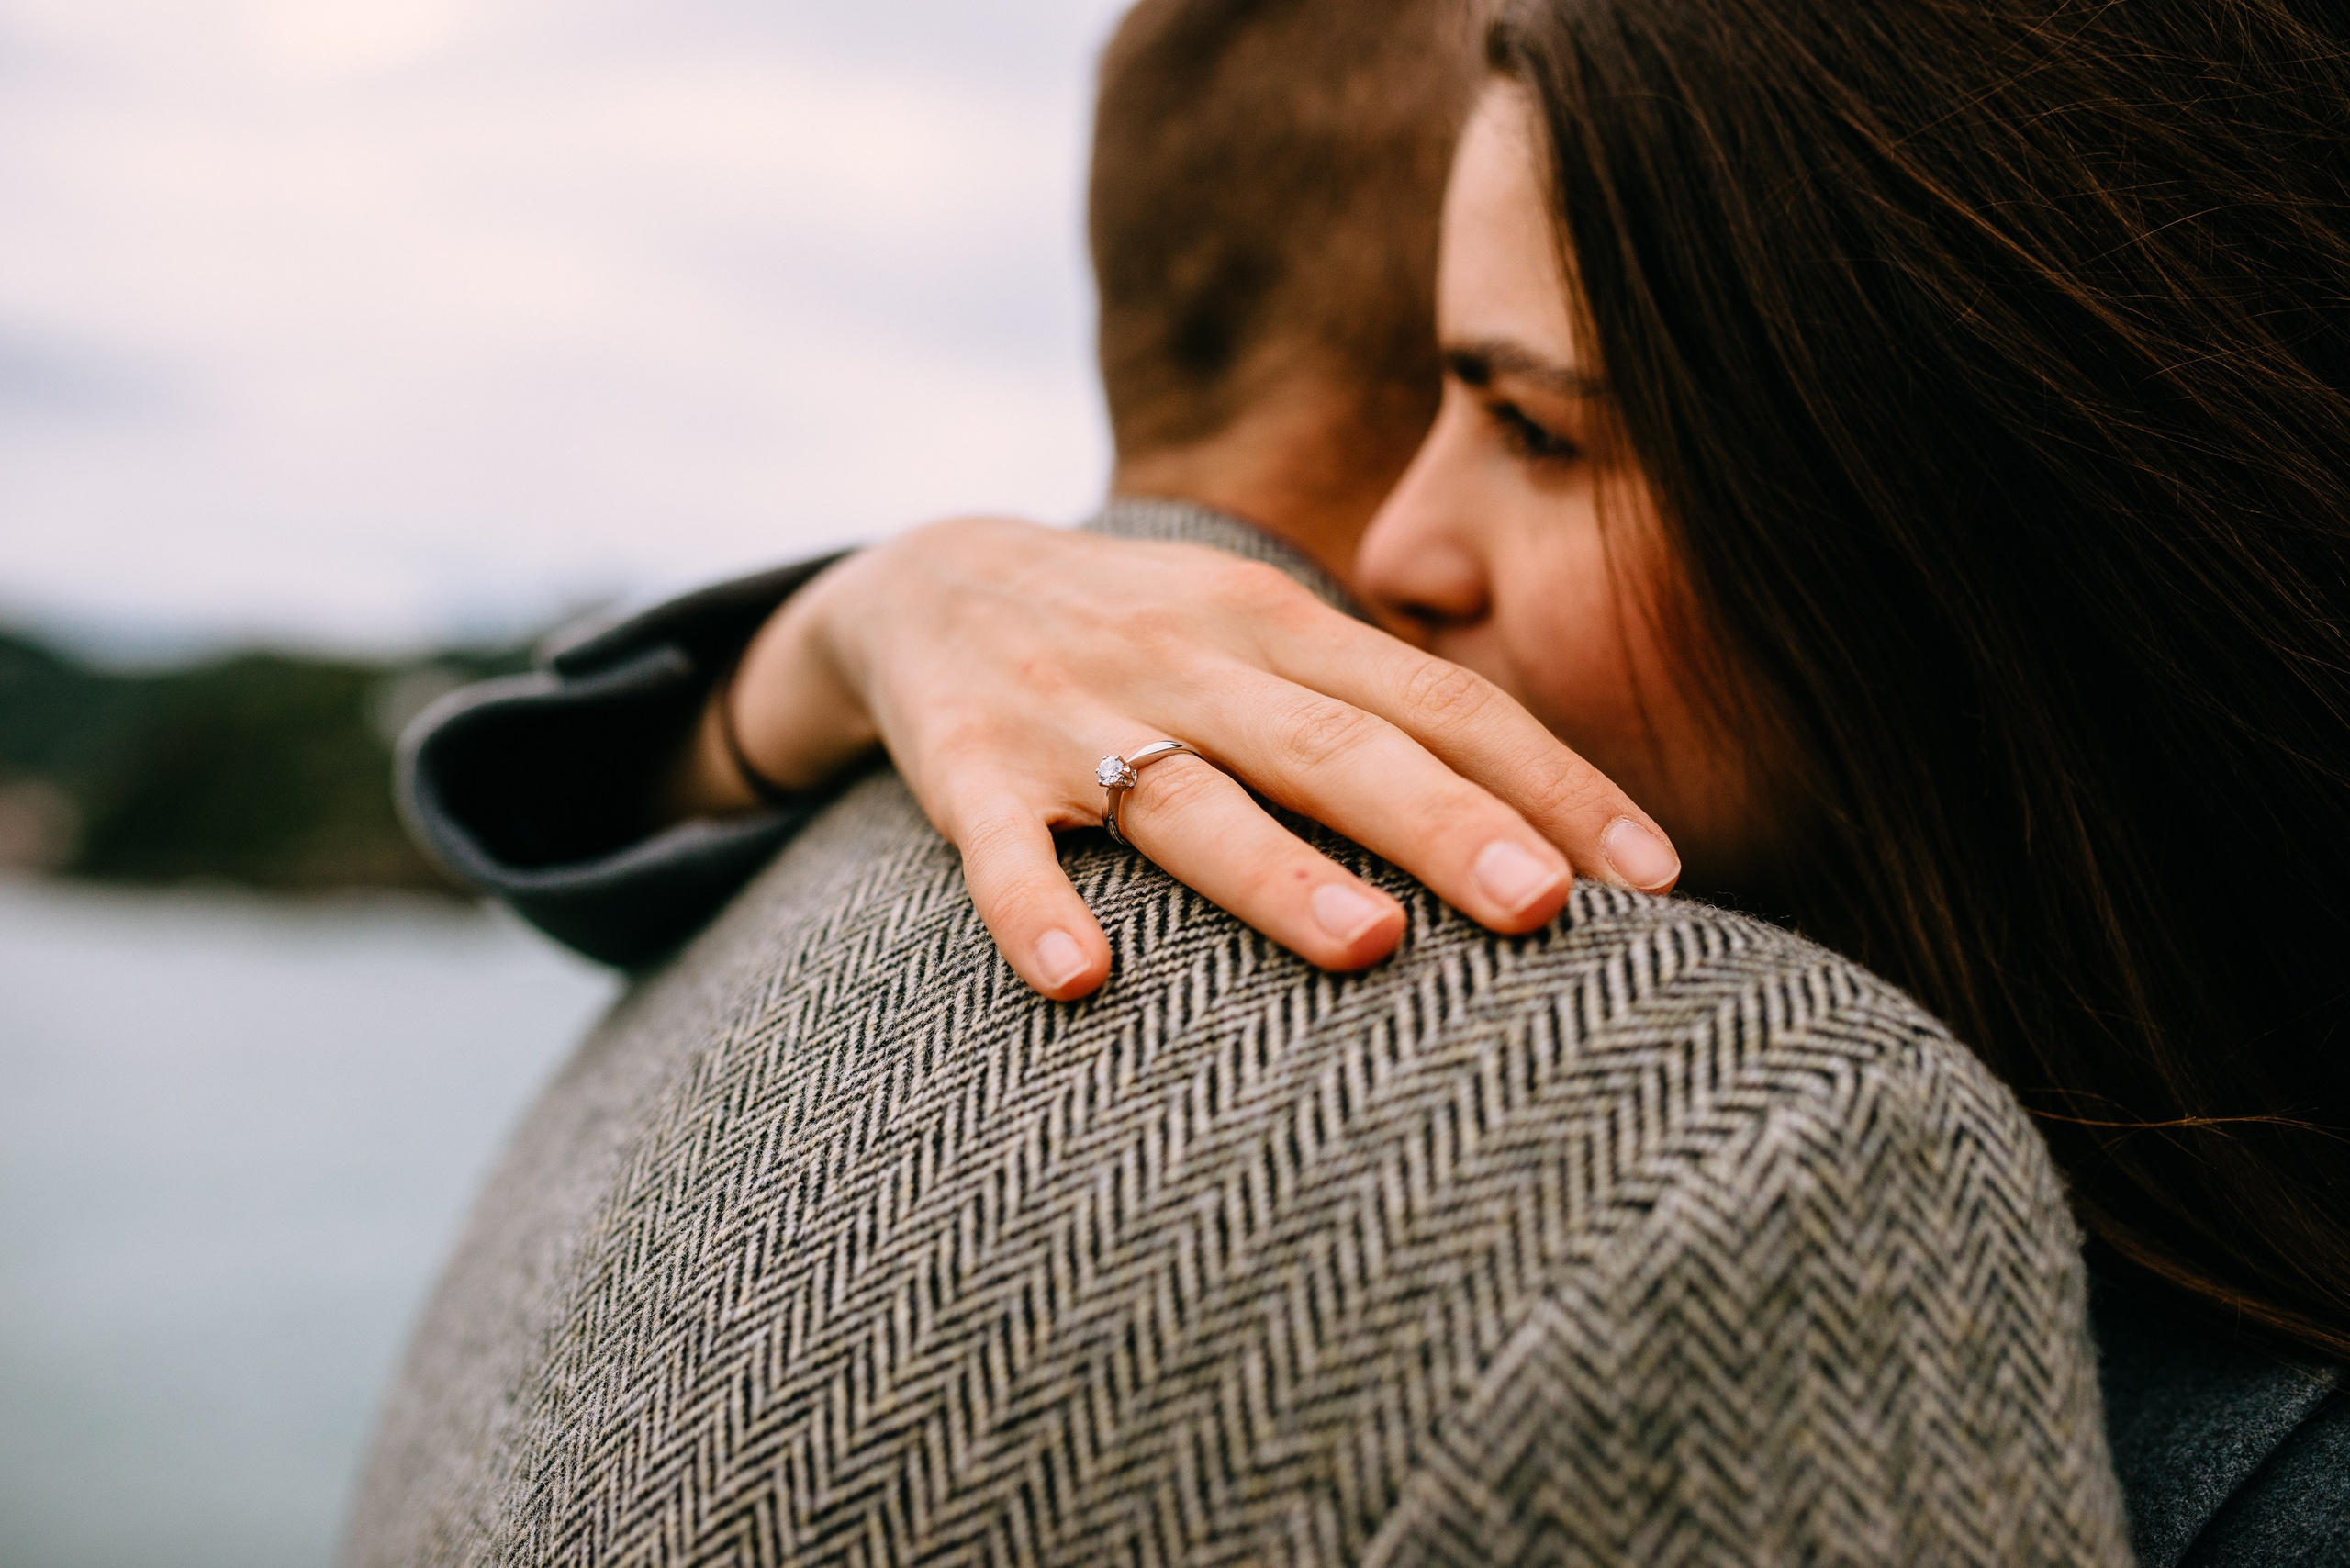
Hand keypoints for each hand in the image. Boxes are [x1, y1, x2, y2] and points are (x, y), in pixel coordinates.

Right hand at [673, 518, 1680, 999]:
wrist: (931, 575)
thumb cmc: (1144, 632)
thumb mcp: (1261, 634)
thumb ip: (1378, 707)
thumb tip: (1549, 825)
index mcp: (1280, 625)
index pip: (1440, 700)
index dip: (1550, 780)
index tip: (1652, 876)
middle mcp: (1193, 660)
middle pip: (1336, 745)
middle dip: (1447, 825)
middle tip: (1546, 907)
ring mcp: (1078, 715)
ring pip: (1188, 798)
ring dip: (1276, 873)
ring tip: (1368, 947)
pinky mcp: (970, 771)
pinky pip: (1004, 847)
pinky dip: (1036, 908)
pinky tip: (1080, 981)